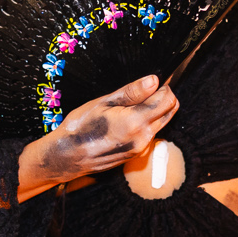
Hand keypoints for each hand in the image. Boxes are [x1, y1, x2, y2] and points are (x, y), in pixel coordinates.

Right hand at [16, 75, 177, 199]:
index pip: (167, 100)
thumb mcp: (105, 102)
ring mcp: (141, 148)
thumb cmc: (80, 126)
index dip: (164, 87)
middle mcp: (143, 138)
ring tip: (131, 105)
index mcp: (136, 122)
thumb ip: (133, 92)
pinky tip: (127, 119)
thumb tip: (154, 80)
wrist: (67, 156)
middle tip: (146, 90)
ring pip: (162, 123)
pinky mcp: (137, 154)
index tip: (156, 81)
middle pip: (170, 112)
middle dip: (164, 98)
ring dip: (155, 111)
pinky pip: (151, 134)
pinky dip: (147, 123)